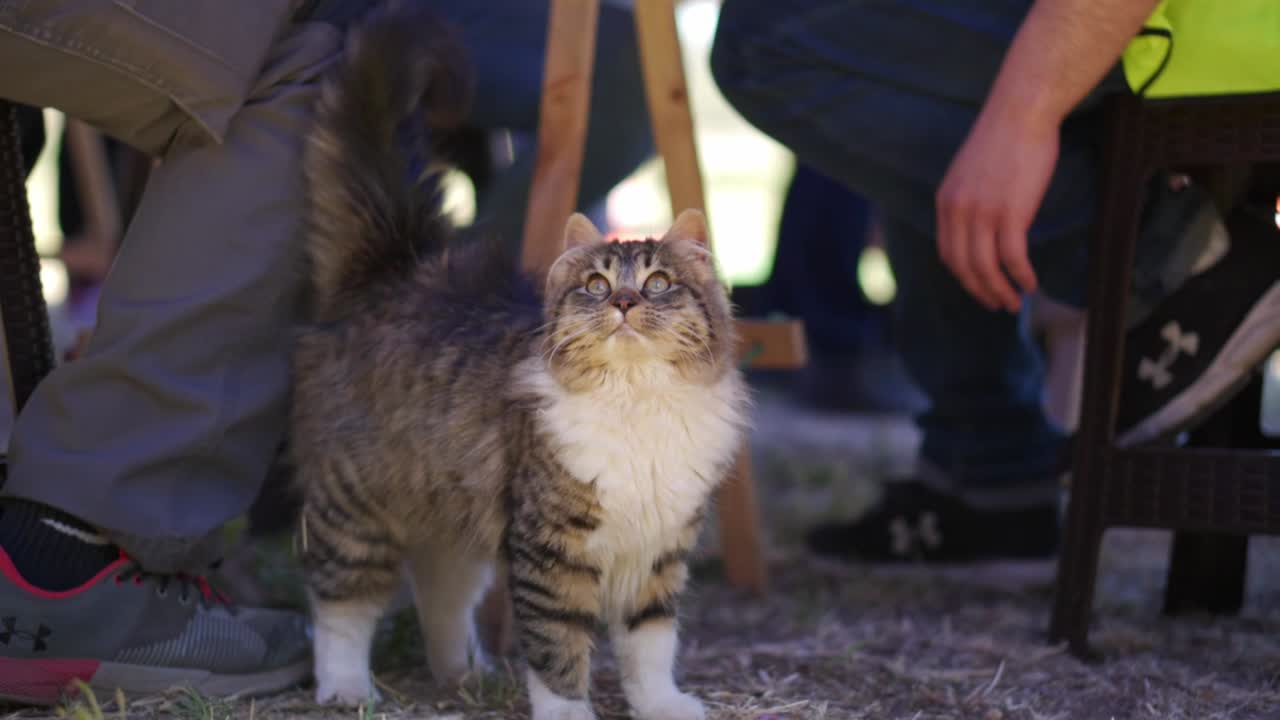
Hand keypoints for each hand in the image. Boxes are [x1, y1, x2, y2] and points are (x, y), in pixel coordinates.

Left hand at [935, 109, 1059, 311]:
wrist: (1022, 111)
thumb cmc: (1005, 138)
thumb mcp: (972, 172)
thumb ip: (971, 200)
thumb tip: (983, 225)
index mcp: (945, 202)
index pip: (948, 252)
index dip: (964, 276)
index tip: (979, 287)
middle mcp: (957, 211)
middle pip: (964, 267)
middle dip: (981, 291)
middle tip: (998, 305)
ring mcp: (982, 214)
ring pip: (986, 268)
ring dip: (1001, 291)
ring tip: (1015, 303)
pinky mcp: (1010, 213)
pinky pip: (1012, 258)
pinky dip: (1020, 276)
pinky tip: (1030, 284)